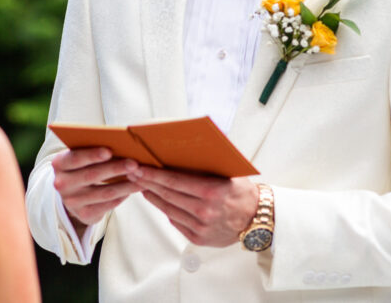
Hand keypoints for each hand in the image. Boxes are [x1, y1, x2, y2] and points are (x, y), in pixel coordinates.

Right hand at [51, 147, 140, 233]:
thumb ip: (92, 149)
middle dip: (115, 168)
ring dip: (126, 184)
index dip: (92, 155)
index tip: (109, 151)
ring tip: (142, 177)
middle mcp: (62, 184)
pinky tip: (135, 188)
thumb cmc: (82, 167)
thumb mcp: (80, 157)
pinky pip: (108, 204)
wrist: (72, 194)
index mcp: (59, 164)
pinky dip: (124, 195)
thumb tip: (122, 143)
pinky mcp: (83, 214)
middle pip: (92, 175)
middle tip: (134, 163)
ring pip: (104, 192)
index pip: (75, 158)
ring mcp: (72, 201)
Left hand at [130, 166, 257, 246]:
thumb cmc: (242, 192)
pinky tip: (158, 200)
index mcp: (211, 191)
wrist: (257, 220)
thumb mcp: (228, 173)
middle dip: (147, 183)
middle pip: (167, 194)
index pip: (174, 181)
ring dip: (152, 197)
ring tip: (141, 185)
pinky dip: (165, 209)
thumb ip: (205, 165)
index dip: (154, 174)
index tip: (139, 168)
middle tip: (133, 173)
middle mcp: (204, 211)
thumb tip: (178, 153)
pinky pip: (175, 221)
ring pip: (168, 209)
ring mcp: (200, 227)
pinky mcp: (198, 238)